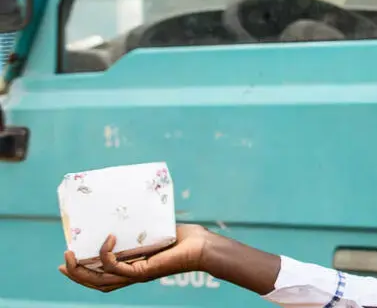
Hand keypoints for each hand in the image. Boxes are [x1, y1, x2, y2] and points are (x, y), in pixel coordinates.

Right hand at [59, 223, 210, 291]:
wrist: (203, 246)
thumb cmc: (186, 237)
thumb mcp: (155, 229)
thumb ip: (142, 223)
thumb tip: (130, 204)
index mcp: (133, 266)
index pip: (103, 275)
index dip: (83, 271)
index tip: (68, 258)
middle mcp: (132, 274)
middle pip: (96, 282)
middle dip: (76, 273)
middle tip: (63, 260)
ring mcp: (137, 275)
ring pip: (100, 280)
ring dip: (81, 270)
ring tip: (71, 255)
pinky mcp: (143, 271)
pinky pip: (116, 268)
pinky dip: (107, 255)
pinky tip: (108, 240)